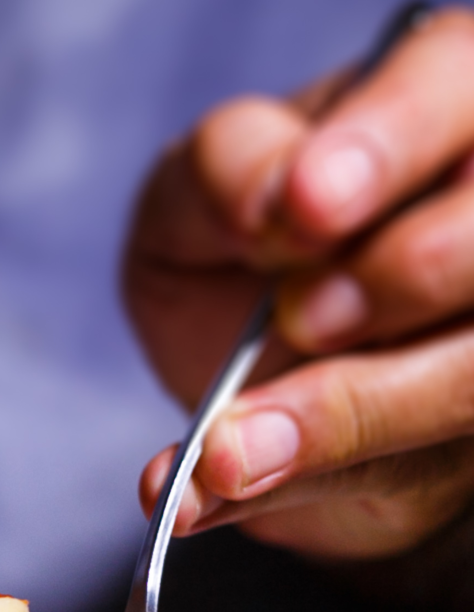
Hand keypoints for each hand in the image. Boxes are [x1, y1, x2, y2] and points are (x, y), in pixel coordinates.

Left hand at [123, 7, 473, 560]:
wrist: (236, 366)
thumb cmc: (232, 244)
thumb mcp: (194, 192)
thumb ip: (227, 171)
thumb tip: (273, 199)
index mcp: (437, 103)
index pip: (448, 89)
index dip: (389, 143)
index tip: (309, 203)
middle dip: (397, 279)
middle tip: (297, 316)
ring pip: (472, 375)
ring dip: (347, 415)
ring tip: (225, 449)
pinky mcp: (464, 440)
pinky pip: (406, 471)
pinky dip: (296, 485)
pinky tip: (202, 493)